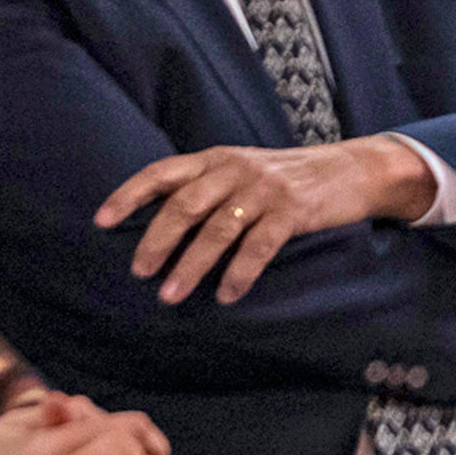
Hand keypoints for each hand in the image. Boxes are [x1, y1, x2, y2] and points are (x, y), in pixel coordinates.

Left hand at [93, 56, 455, 306]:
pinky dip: (240, 273)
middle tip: (141, 274)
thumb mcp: (246, 171)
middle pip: (183, 205)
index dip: (129, 195)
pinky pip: (259, 246)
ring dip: (191, 266)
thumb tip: (159, 225)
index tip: (100, 222)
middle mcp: (237, 168)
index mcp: (217, 158)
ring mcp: (266, 188)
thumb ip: (208, 189)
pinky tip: (228, 296)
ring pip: (217, 229)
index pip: (162, 172)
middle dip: (157, 242)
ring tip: (172, 296)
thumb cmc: (291, 178)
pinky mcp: (294, 210)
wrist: (354, 168)